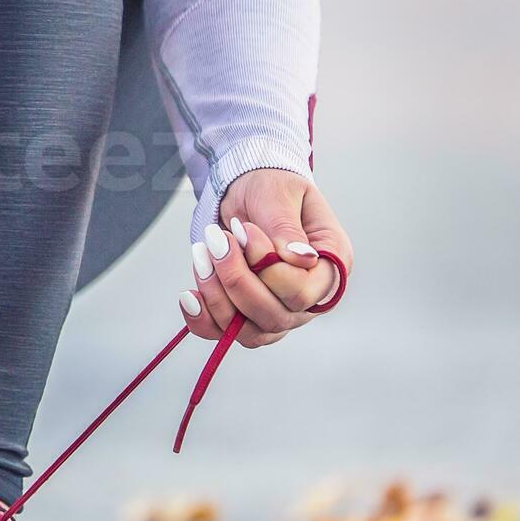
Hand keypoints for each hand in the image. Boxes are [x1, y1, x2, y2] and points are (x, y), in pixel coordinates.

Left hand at [179, 167, 351, 349]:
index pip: (304, 292)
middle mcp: (310, 295)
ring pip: (250, 332)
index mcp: (330, 264)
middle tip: (215, 240)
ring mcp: (281, 309)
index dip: (268, 269)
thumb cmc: (271, 187)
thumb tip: (301, 259)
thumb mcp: (278, 194)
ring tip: (201, 254)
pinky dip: (203, 320)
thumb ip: (285, 226)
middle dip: (236, 280)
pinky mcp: (250, 314)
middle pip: (275, 316)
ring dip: (217, 297)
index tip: (243, 230)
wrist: (248, 190)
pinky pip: (226, 333)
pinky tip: (189, 295)